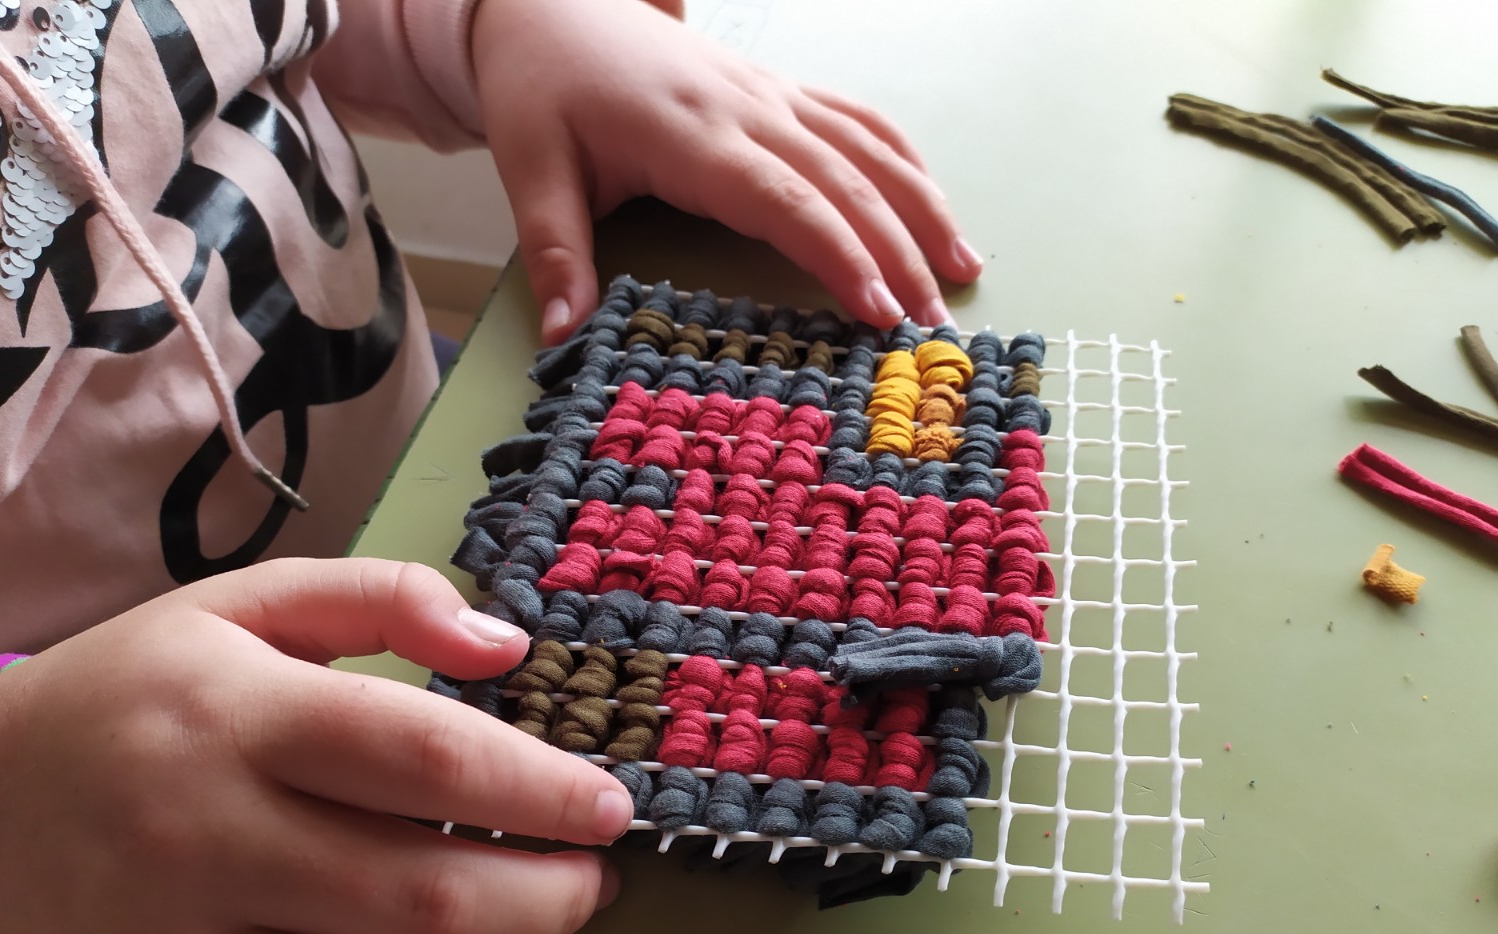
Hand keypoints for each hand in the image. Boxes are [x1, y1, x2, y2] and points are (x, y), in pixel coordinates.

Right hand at [0, 559, 630, 933]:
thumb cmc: (140, 691)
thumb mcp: (251, 605)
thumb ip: (385, 599)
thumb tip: (510, 649)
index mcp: (236, 719)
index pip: (429, 760)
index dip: (546, 791)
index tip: (610, 809)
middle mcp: (194, 843)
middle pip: (420, 900)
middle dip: (547, 902)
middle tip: (591, 889)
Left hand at [472, 0, 982, 341]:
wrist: (553, 4)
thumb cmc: (543, 89)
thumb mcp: (531, 169)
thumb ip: (557, 252)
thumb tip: (562, 336)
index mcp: (692, 135)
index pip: (784, 201)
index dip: (837, 255)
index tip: (876, 311)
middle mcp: (748, 109)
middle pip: (844, 183)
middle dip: (899, 255)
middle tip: (932, 327)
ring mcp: (772, 93)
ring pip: (868, 150)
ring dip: (923, 210)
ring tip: (966, 271)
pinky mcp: (780, 88)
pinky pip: (858, 120)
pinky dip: (905, 162)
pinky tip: (936, 205)